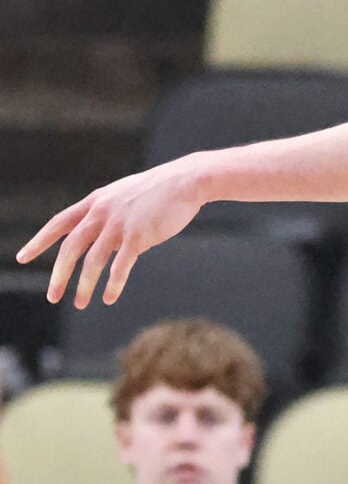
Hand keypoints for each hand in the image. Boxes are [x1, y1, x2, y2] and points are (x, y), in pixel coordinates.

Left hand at [17, 159, 206, 307]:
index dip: (39, 241)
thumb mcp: (125, 196)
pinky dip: (113, 284)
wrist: (188, 180)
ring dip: (84, 285)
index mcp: (97, 201)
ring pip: (93, 261)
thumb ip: (108, 214)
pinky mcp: (138, 236)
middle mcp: (102, 213)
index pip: (59, 223)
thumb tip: (99, 240)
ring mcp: (119, 224)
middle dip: (59, 275)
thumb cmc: (160, 189)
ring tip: (79, 303)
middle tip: (52, 296)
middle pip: (71, 248)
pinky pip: (120, 266)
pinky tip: (109, 298)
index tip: (22, 257)